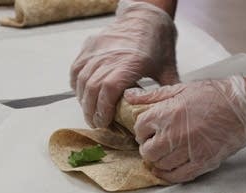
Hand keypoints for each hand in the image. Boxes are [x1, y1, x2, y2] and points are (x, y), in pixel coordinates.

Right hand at [70, 0, 178, 127]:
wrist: (147, 17)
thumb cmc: (158, 43)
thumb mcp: (168, 69)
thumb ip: (167, 93)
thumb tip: (169, 114)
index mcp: (130, 63)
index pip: (108, 90)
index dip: (103, 109)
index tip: (105, 122)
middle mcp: (110, 57)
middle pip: (92, 89)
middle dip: (91, 111)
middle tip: (96, 124)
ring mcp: (97, 51)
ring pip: (81, 81)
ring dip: (83, 100)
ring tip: (90, 113)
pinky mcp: (89, 47)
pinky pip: (76, 69)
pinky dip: (76, 85)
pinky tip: (83, 95)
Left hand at [126, 76, 245, 182]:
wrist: (243, 107)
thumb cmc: (214, 95)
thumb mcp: (181, 88)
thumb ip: (152, 95)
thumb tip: (129, 96)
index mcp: (167, 113)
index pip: (140, 128)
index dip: (141, 130)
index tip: (147, 131)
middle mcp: (174, 134)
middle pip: (147, 150)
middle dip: (148, 147)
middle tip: (154, 143)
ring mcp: (188, 151)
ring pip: (160, 165)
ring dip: (158, 161)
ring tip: (162, 154)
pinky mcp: (201, 163)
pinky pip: (177, 176)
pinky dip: (168, 175)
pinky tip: (167, 170)